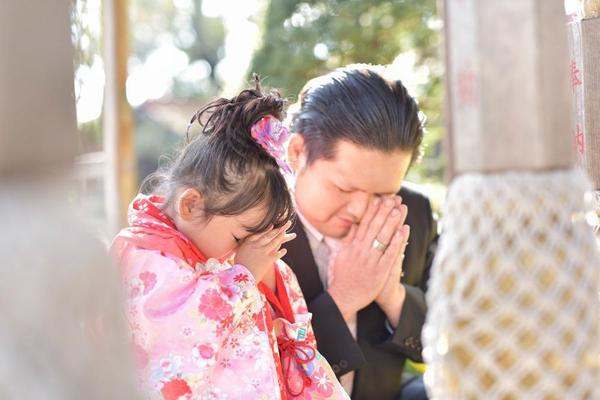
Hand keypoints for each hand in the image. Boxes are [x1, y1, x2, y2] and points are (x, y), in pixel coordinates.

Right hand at [234, 221, 295, 284]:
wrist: (242, 276)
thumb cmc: (239, 265)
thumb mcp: (239, 251)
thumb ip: (245, 245)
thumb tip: (247, 242)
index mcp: (249, 243)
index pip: (259, 233)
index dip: (266, 229)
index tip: (272, 225)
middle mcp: (257, 245)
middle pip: (269, 235)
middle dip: (278, 229)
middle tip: (285, 224)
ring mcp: (264, 252)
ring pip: (275, 242)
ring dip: (281, 237)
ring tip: (285, 233)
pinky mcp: (269, 259)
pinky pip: (277, 254)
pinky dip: (282, 252)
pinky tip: (285, 250)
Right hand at [328, 196, 406, 319]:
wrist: (343, 297)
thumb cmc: (341, 277)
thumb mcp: (340, 255)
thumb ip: (348, 240)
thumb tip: (354, 225)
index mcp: (352, 246)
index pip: (364, 224)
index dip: (372, 210)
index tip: (379, 198)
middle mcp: (361, 250)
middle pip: (374, 227)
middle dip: (384, 211)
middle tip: (392, 198)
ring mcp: (370, 260)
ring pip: (383, 237)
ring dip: (392, 222)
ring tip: (399, 209)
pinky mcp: (379, 271)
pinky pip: (389, 254)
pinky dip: (396, 242)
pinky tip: (403, 232)